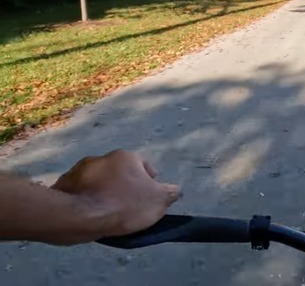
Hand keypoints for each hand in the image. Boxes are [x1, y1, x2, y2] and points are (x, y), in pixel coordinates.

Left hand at [52, 149, 179, 239]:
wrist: (78, 216)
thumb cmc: (123, 205)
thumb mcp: (158, 201)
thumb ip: (170, 193)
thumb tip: (174, 190)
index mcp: (125, 156)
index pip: (143, 165)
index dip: (148, 182)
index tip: (146, 198)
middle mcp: (101, 157)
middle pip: (118, 172)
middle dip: (123, 186)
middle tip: (127, 207)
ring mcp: (79, 170)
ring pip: (97, 181)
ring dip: (102, 192)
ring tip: (106, 213)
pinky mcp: (63, 185)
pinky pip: (79, 192)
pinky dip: (85, 200)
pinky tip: (89, 214)